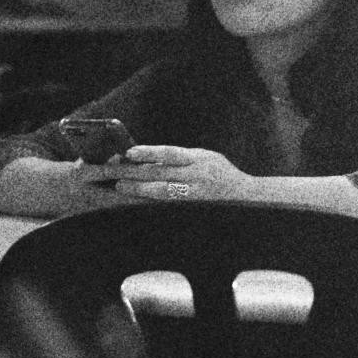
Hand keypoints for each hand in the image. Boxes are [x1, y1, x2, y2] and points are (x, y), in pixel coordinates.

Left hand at [78, 145, 251, 202]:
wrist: (244, 195)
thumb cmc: (221, 172)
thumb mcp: (204, 157)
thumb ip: (180, 158)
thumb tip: (149, 158)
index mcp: (199, 159)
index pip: (170, 154)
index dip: (149, 152)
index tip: (130, 152)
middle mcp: (198, 176)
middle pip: (160, 172)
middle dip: (135, 170)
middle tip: (113, 169)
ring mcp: (195, 193)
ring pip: (162, 191)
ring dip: (139, 188)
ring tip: (121, 185)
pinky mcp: (193, 205)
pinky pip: (168, 202)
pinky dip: (151, 199)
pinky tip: (138, 198)